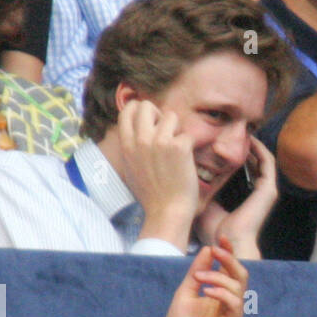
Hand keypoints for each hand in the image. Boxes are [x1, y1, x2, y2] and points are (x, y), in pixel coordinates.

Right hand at [117, 99, 197, 251]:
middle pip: (147, 105)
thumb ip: (133, 147)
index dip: (139, 110)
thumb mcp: (131, 168)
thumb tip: (139, 130)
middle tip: (165, 132)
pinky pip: (187, 134)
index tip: (149, 121)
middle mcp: (141, 140)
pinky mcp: (179, 146)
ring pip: (171, 116)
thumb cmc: (151, 194)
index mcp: (127, 145)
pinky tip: (185, 162)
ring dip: (176, 130)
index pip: (127, 110)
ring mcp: (160, 142)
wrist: (166, 211)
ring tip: (176, 150)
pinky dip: (189, 146)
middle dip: (158, 114)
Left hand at [160, 237, 247, 316]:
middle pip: (240, 274)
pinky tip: (207, 292)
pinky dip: (222, 293)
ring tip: (199, 277)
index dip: (228, 252)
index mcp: (218, 292)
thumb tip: (208, 249)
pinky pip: (235, 304)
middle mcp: (228, 301)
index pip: (229, 268)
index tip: (221, 237)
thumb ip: (196, 273)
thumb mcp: (185, 292)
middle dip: (229, 259)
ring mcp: (232, 313)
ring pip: (238, 286)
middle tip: (216, 250)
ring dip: (219, 276)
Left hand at [196, 136, 276, 260]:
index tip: (222, 143)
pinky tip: (249, 141)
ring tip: (242, 133)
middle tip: (232, 133)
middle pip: (254, 163)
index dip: (234, 156)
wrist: (226, 243)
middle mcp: (258, 192)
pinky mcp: (269, 190)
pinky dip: (260, 150)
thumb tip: (191, 171)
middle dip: (244, 147)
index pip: (243, 171)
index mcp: (245, 196)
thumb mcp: (206, 203)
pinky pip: (268, 163)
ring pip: (263, 160)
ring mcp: (265, 191)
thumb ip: (204, 189)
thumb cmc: (214, 231)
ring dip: (254, 146)